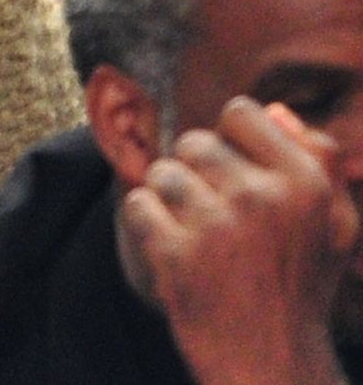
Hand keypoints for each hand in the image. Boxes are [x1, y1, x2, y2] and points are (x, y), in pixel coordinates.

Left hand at [122, 97, 360, 384]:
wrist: (272, 361)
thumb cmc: (297, 287)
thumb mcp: (332, 226)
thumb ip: (316, 162)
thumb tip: (279, 110)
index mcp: (306, 182)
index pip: (240, 112)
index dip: (231, 142)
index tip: (238, 177)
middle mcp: (264, 197)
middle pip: (194, 142)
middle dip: (197, 175)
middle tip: (219, 220)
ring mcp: (218, 226)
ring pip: (162, 173)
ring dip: (170, 202)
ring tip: (199, 239)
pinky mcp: (177, 253)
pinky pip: (138, 205)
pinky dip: (148, 227)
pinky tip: (176, 254)